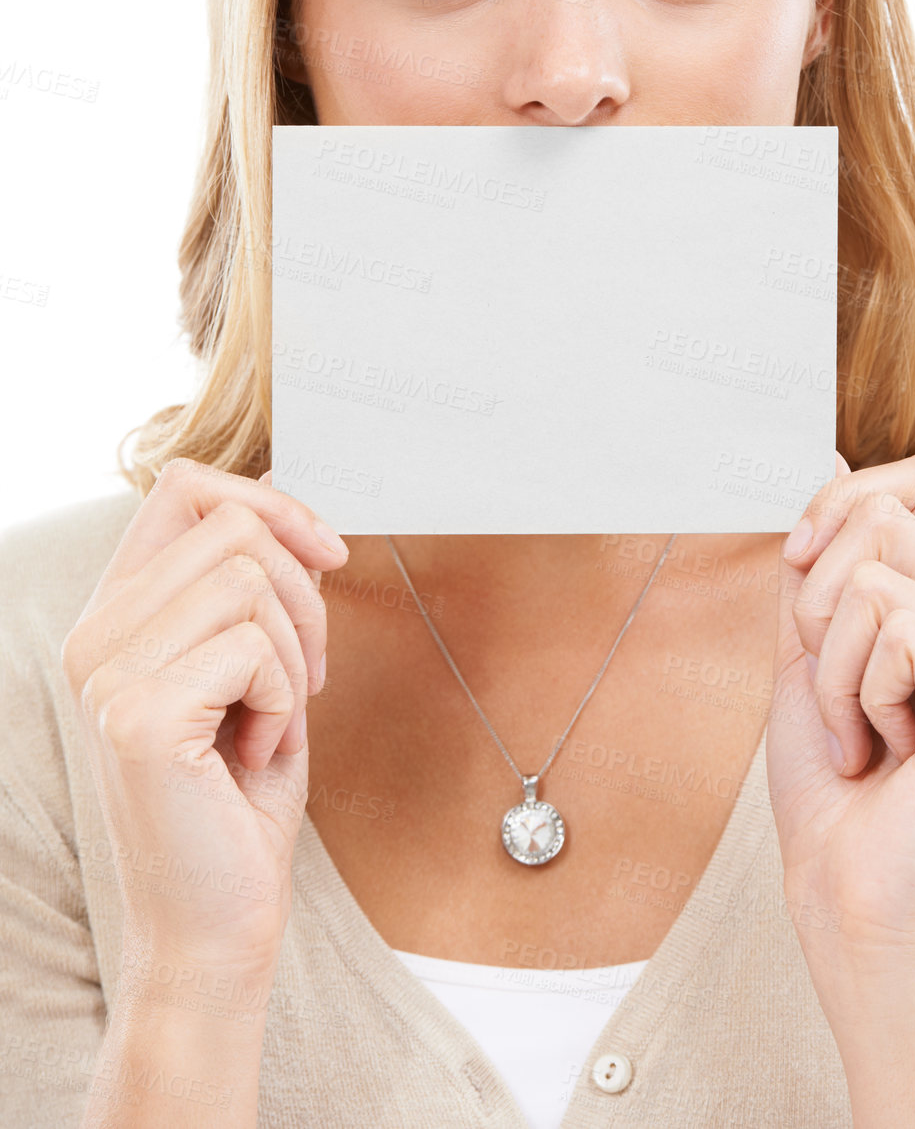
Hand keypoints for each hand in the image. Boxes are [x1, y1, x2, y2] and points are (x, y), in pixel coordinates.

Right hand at [61, 459, 348, 979]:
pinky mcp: (139, 715)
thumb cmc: (239, 797)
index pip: (182, 485)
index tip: (327, 553)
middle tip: (302, 678)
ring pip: (251, 579)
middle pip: (235, 525)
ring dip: (295, 654)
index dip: (270, 500)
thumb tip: (277, 484)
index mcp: (116, 614)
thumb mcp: (254, 664)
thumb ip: (251, 580)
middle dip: (304, 595)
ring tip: (269, 722)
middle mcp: (95, 635)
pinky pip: (255, 646)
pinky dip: (285, 699)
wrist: (217, 922)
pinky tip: (253, 753)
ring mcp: (108, 674)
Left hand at [766, 451, 914, 963]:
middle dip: (816, 598)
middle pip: (882, 510)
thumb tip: (825, 464)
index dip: (844, 499)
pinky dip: (855, 692)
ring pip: (875, 569)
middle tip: (835, 685)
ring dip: (832, 659)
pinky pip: (892, 627)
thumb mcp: (808, 649)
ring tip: (860, 728)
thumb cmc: (829, 783)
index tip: (800, 564)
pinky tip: (882, 749)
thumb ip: (818, 563)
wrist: (843, 889)